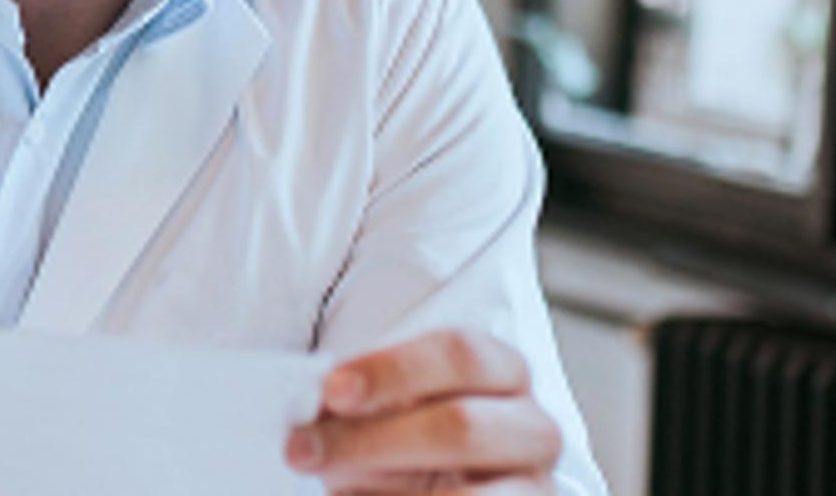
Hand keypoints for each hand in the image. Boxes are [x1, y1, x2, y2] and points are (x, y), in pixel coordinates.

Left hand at [284, 329, 562, 493]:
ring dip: (382, 489)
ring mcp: (534, 487)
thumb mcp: (388, 413)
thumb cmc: (407, 439)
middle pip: (460, 427)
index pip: (460, 353)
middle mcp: (532, 429)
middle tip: (301, 451)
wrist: (441, 485)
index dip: (393, 370)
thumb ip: (361, 407)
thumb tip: (312, 419)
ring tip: (335, 488)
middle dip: (372, 441)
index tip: (332, 391)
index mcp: (504, 371)